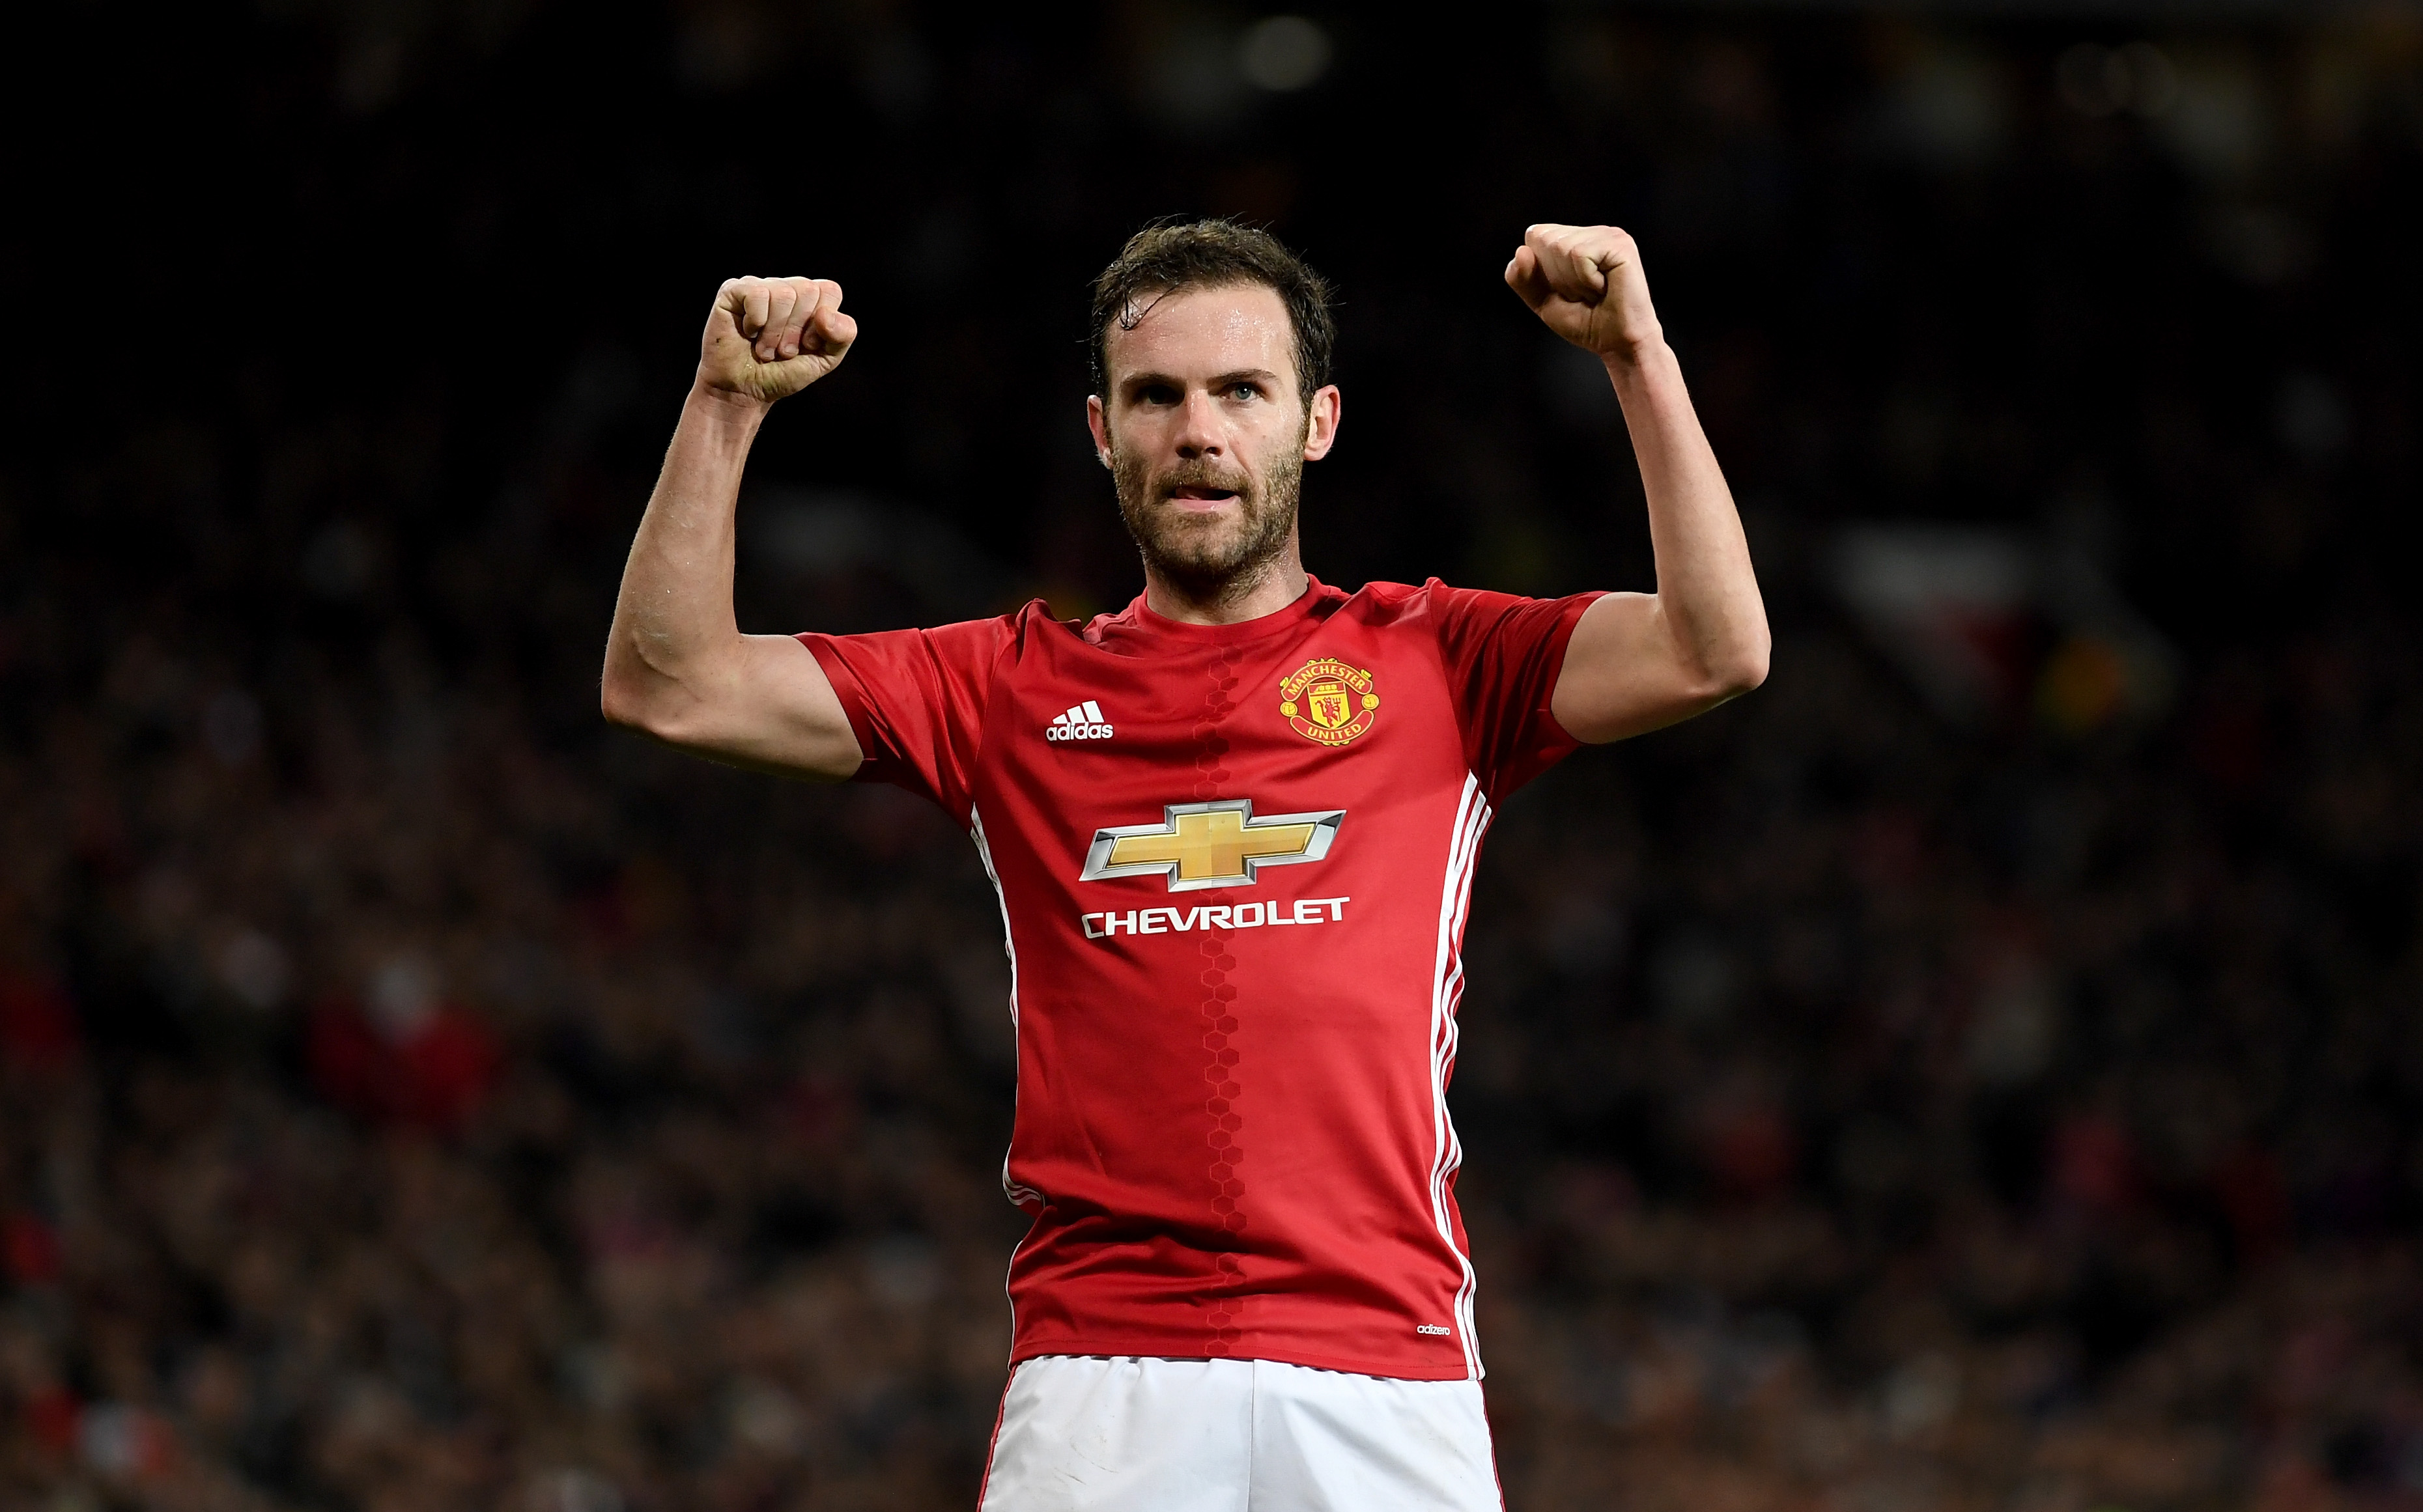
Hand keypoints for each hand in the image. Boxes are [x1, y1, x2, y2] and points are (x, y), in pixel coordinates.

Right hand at [697, 275, 856, 405]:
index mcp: (809, 299)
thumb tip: (825, 314)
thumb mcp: (825, 359)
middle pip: (807, 290)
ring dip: (775, 333)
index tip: (807, 345)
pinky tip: (748, 333)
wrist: (745, 391)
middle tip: (783, 350)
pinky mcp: (733, 291)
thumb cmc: (782, 372)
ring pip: (783, 293)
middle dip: (796, 331)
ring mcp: (758, 286)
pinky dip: (756, 323)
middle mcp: (785, 287)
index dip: (822, 325)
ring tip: (765, 348)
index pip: (830, 291)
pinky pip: (757, 295)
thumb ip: (842, 335)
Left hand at [1504, 225, 1660, 362]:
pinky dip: (1586, 280)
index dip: (1541, 271)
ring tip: (1594, 292)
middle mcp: (1591, 232)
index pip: (1534, 236)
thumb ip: (1521, 278)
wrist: (1616, 343)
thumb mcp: (1541, 300)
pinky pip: (1580, 256)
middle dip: (1557, 277)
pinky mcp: (1620, 244)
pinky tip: (1604, 288)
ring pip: (1561, 247)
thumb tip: (1521, 251)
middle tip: (1583, 293)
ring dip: (1573, 282)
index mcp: (1573, 238)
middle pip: (1545, 240)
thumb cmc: (1586, 322)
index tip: (1566, 289)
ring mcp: (1607, 235)